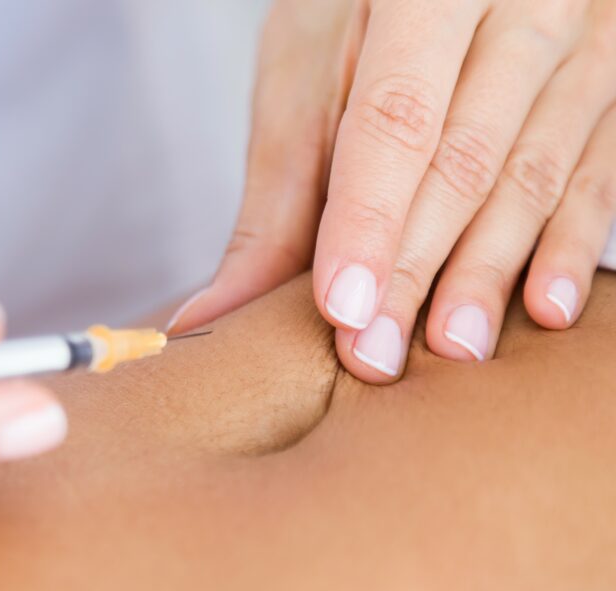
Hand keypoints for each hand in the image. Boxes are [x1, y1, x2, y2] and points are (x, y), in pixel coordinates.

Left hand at [171, 0, 615, 381]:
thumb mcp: (304, 75)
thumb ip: (274, 195)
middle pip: (466, 158)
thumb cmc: (355, 13)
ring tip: (451, 351)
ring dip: (488, 273)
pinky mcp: (609, 87)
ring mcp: (582, 44)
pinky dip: (567, 246)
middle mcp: (525, 5)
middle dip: (417, 268)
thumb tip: (214, 313)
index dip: (368, 220)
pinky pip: (598, 174)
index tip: (342, 308)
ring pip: (535, 174)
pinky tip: (544, 310)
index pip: (397, 118)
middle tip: (376, 355)